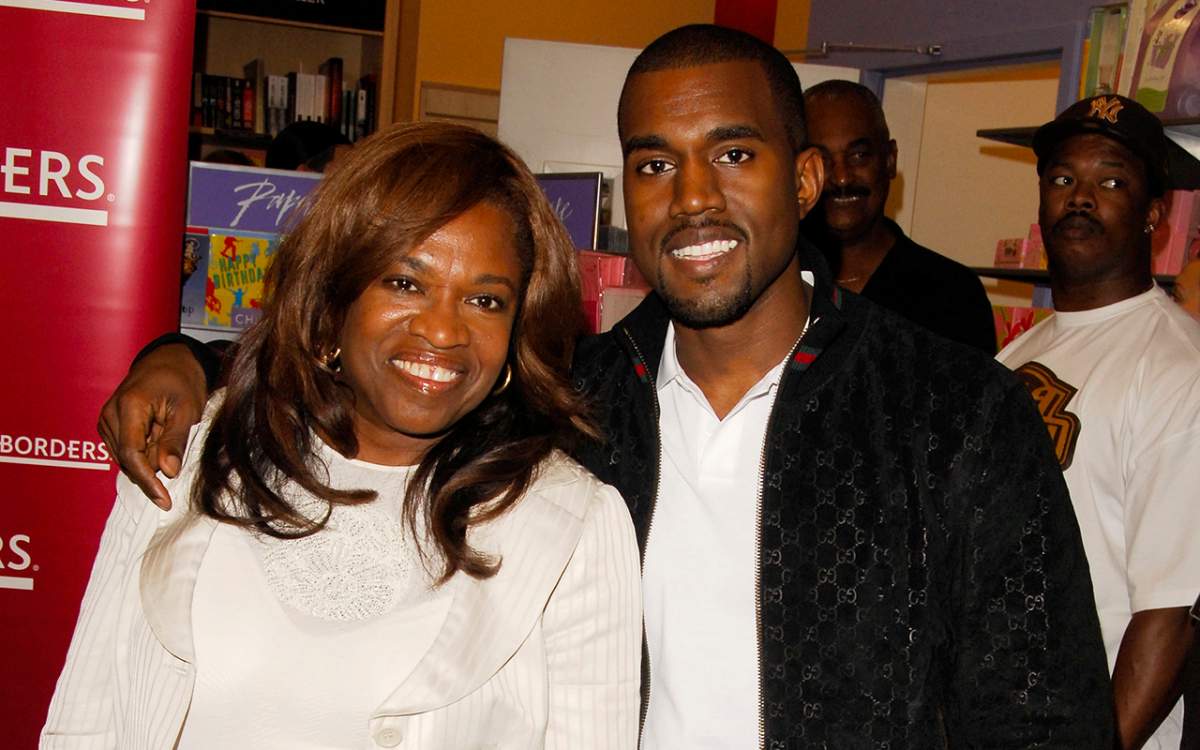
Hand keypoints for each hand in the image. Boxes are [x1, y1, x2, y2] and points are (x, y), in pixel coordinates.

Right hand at [97, 343, 207, 508]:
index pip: (132, 455)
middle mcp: (110, 414)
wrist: (170, 361)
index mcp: (129, 406)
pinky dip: (145, 451)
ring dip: (150, 457)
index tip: (164, 500)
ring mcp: (107, 420)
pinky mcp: (110, 425)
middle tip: (178, 445)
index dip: (148, 481)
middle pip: (128, 460)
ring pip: (127, 458)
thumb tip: (168, 472)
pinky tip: (159, 433)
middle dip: (154, 465)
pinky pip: (126, 450)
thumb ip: (175, 441)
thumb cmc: (182, 381)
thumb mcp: (187, 410)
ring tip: (168, 430)